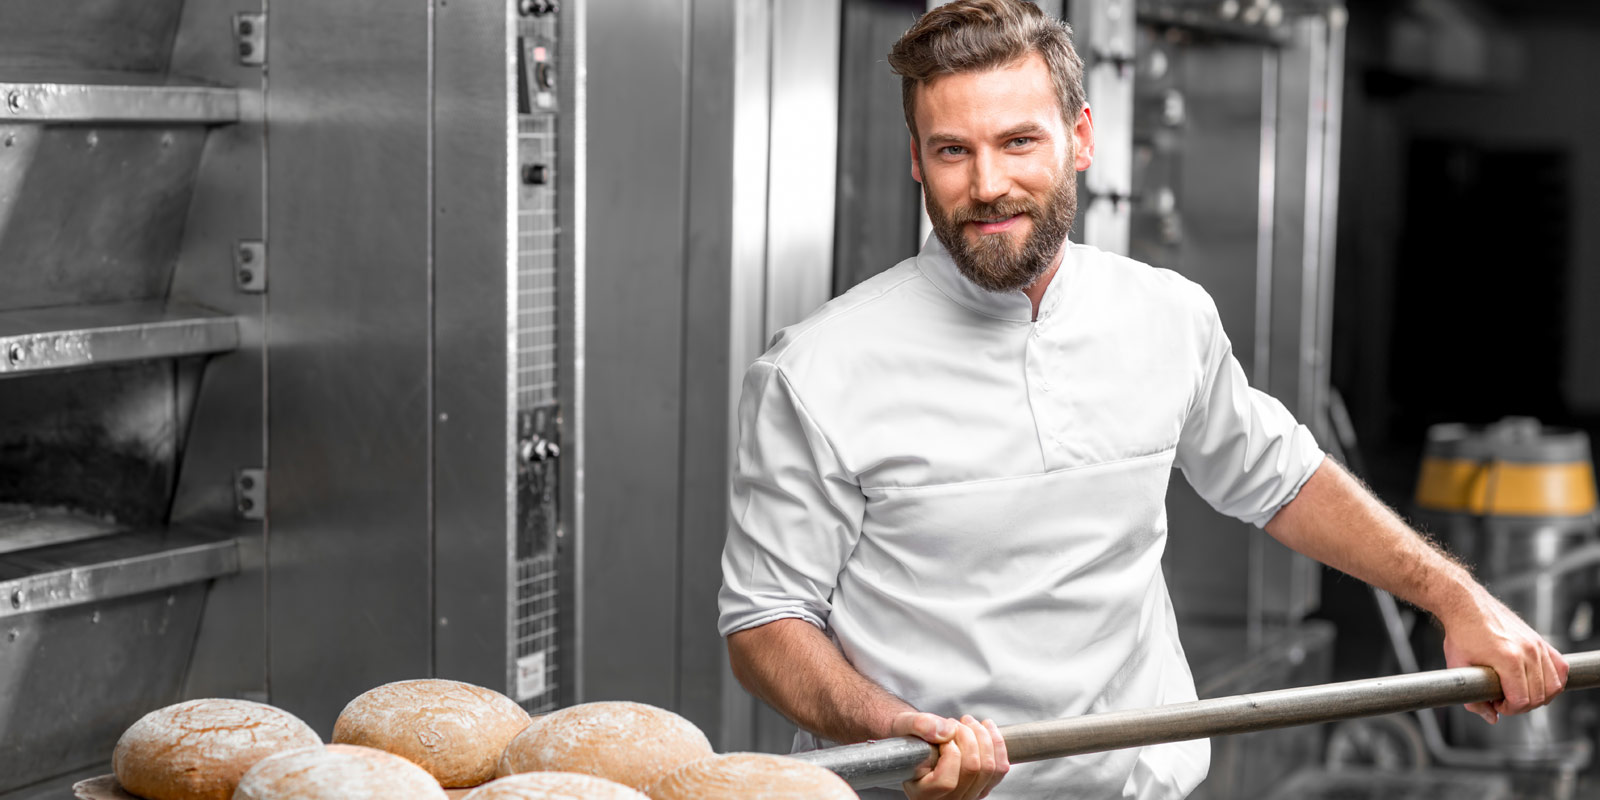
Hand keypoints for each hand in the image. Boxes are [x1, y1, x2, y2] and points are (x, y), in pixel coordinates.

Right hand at [892, 712, 1008, 799]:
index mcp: (923, 794)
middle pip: (973, 769)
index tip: (942, 736)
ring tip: (967, 723)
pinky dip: (997, 743)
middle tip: (954, 723)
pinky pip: (1000, 768)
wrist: (915, 745)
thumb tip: (947, 731)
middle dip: (967, 736)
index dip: (950, 751)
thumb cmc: (909, 739)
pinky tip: (985, 728)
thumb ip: (920, 726)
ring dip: (983, 737)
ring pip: (990, 768)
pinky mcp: (982, 786)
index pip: (946, 781)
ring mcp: (968, 796)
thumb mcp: (904, 726)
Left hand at [1440, 589, 1568, 723]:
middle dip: (1521, 705)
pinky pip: (1560, 668)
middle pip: (1539, 696)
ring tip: (1518, 691)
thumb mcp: (1458, 668)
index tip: (1496, 703)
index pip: (1521, 700)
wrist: (1466, 606)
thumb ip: (1474, 699)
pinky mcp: (1540, 641)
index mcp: (1507, 659)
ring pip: (1553, 685)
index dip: (1509, 709)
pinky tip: (1535, 683)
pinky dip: (1552, 681)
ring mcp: (1536, 645)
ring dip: (1539, 696)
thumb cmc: (1461, 635)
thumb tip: (1492, 718)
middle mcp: (1527, 651)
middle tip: (1504, 698)